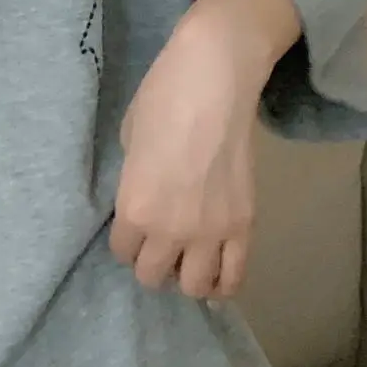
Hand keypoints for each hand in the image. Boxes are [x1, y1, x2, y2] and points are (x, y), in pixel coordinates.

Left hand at [109, 0, 299, 301]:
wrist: (214, 79)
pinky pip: (234, 276)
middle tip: (158, 244)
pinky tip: (216, 274)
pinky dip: (223, 283)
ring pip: (195, 287)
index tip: (132, 229)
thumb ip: (135, 179)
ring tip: (188, 259)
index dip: (125, 242)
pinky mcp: (245, 225)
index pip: (122, 252)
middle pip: (153, 276)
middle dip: (152, 262)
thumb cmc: (161, 98)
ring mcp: (211, 232)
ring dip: (187, 276)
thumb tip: (146, 193)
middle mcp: (170, 231)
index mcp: (134, 208)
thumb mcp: (130, 140)